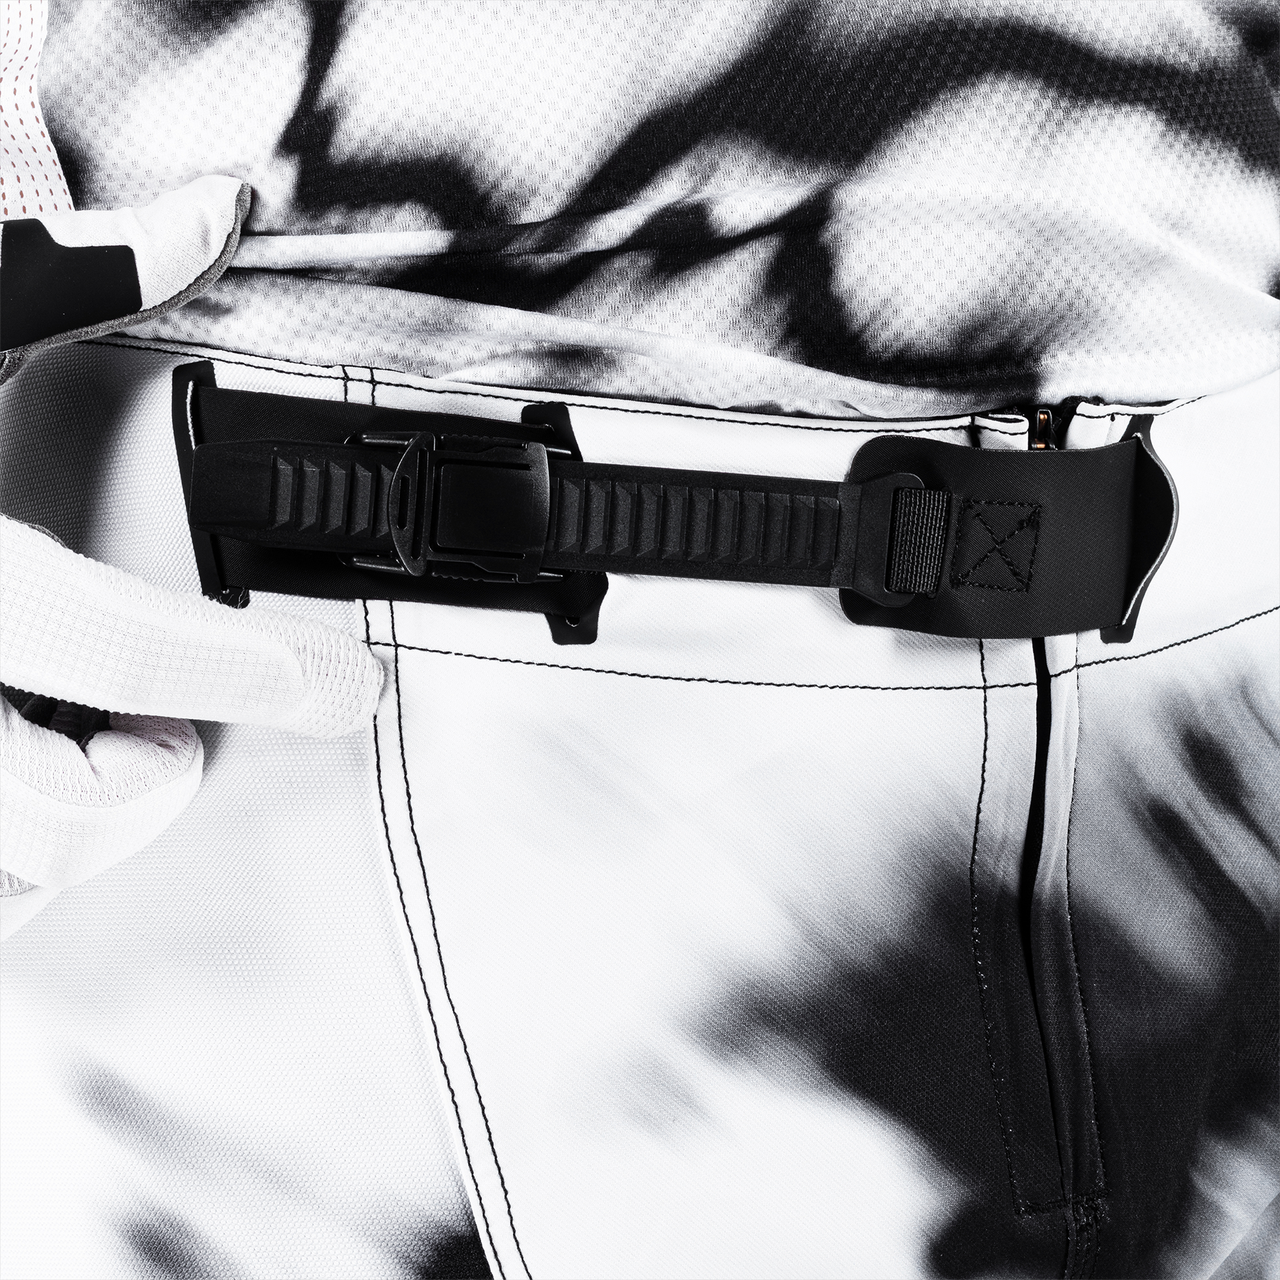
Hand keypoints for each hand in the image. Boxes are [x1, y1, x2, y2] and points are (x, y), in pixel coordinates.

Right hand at [0, 178, 382, 937]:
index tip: (342, 691)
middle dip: (149, 774)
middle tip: (170, 717)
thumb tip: (216, 213)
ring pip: (14, 879)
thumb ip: (78, 277)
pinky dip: (17, 864)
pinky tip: (24, 772)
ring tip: (76, 741)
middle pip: (64, 811)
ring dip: (70, 830)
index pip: (117, 638)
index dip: (250, 672)